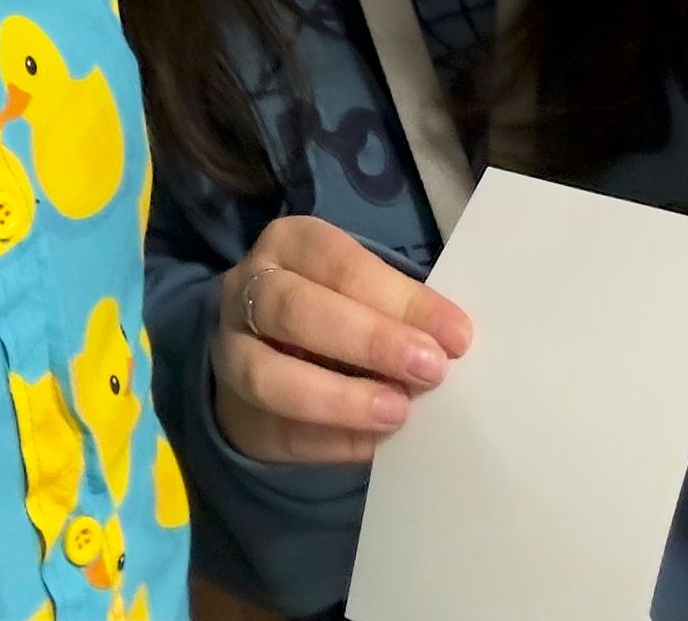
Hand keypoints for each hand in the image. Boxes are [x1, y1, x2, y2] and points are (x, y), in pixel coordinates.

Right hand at [209, 214, 471, 465]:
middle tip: (429, 370)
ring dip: (339, 397)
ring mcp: (231, 352)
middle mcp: (248, 289)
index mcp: (289, 244)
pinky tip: (373, 445)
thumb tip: (450, 342)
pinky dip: (329, 440)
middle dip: (368, 341)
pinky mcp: (237, 412)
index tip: (456, 334)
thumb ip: (396, 308)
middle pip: (295, 309)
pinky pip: (277, 430)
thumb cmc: (334, 307)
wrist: (270, 353)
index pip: (338, 262)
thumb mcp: (360, 289)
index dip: (397, 298)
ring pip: (267, 375)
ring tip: (397, 412)